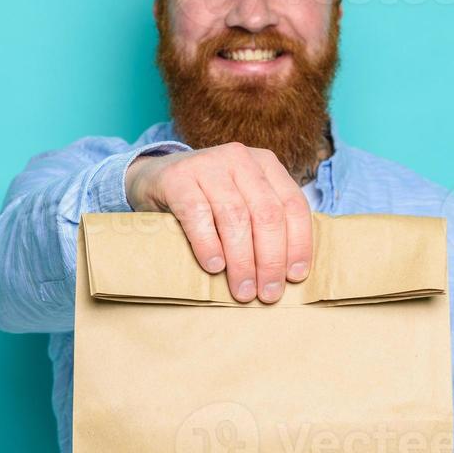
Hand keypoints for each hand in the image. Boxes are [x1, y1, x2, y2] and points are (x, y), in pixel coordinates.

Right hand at [125, 143, 311, 303]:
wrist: (155, 177)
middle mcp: (240, 159)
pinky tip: (214, 267)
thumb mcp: (243, 201)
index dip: (298, 244)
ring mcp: (208, 164)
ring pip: (235, 217)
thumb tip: (287, 275)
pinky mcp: (177, 177)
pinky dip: (208, 244)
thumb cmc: (208, 199)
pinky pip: (197, 214)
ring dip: (242, 261)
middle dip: (271, 260)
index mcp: (266, 164)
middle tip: (268, 293)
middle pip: (267, 214)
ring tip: (243, 290)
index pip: (294, 206)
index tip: (294, 277)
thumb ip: (265, 225)